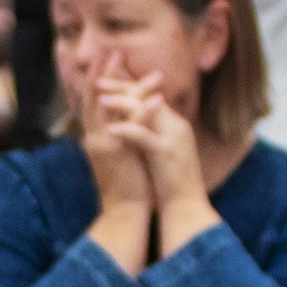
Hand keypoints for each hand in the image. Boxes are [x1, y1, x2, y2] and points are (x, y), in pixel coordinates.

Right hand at [83, 54, 154, 209]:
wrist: (122, 212)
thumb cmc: (126, 185)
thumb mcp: (122, 152)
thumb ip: (121, 132)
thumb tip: (128, 116)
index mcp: (95, 136)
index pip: (94, 101)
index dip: (100, 78)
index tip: (109, 58)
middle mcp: (94, 137)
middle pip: (94, 98)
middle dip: (104, 73)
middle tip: (113, 50)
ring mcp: (103, 145)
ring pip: (110, 107)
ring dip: (127, 85)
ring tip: (137, 65)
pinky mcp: (117, 154)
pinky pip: (131, 127)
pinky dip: (144, 111)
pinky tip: (157, 97)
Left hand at [114, 78, 207, 209]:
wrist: (187, 207)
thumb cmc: (171, 183)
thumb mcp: (161, 152)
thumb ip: (152, 134)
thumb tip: (134, 122)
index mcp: (174, 124)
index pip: (149, 97)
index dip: (128, 86)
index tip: (106, 79)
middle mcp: (176, 125)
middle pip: (147, 97)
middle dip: (122, 87)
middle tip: (99, 80)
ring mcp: (173, 138)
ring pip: (146, 110)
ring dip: (121, 102)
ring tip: (101, 98)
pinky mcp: (166, 153)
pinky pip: (144, 135)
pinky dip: (126, 129)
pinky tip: (109, 128)